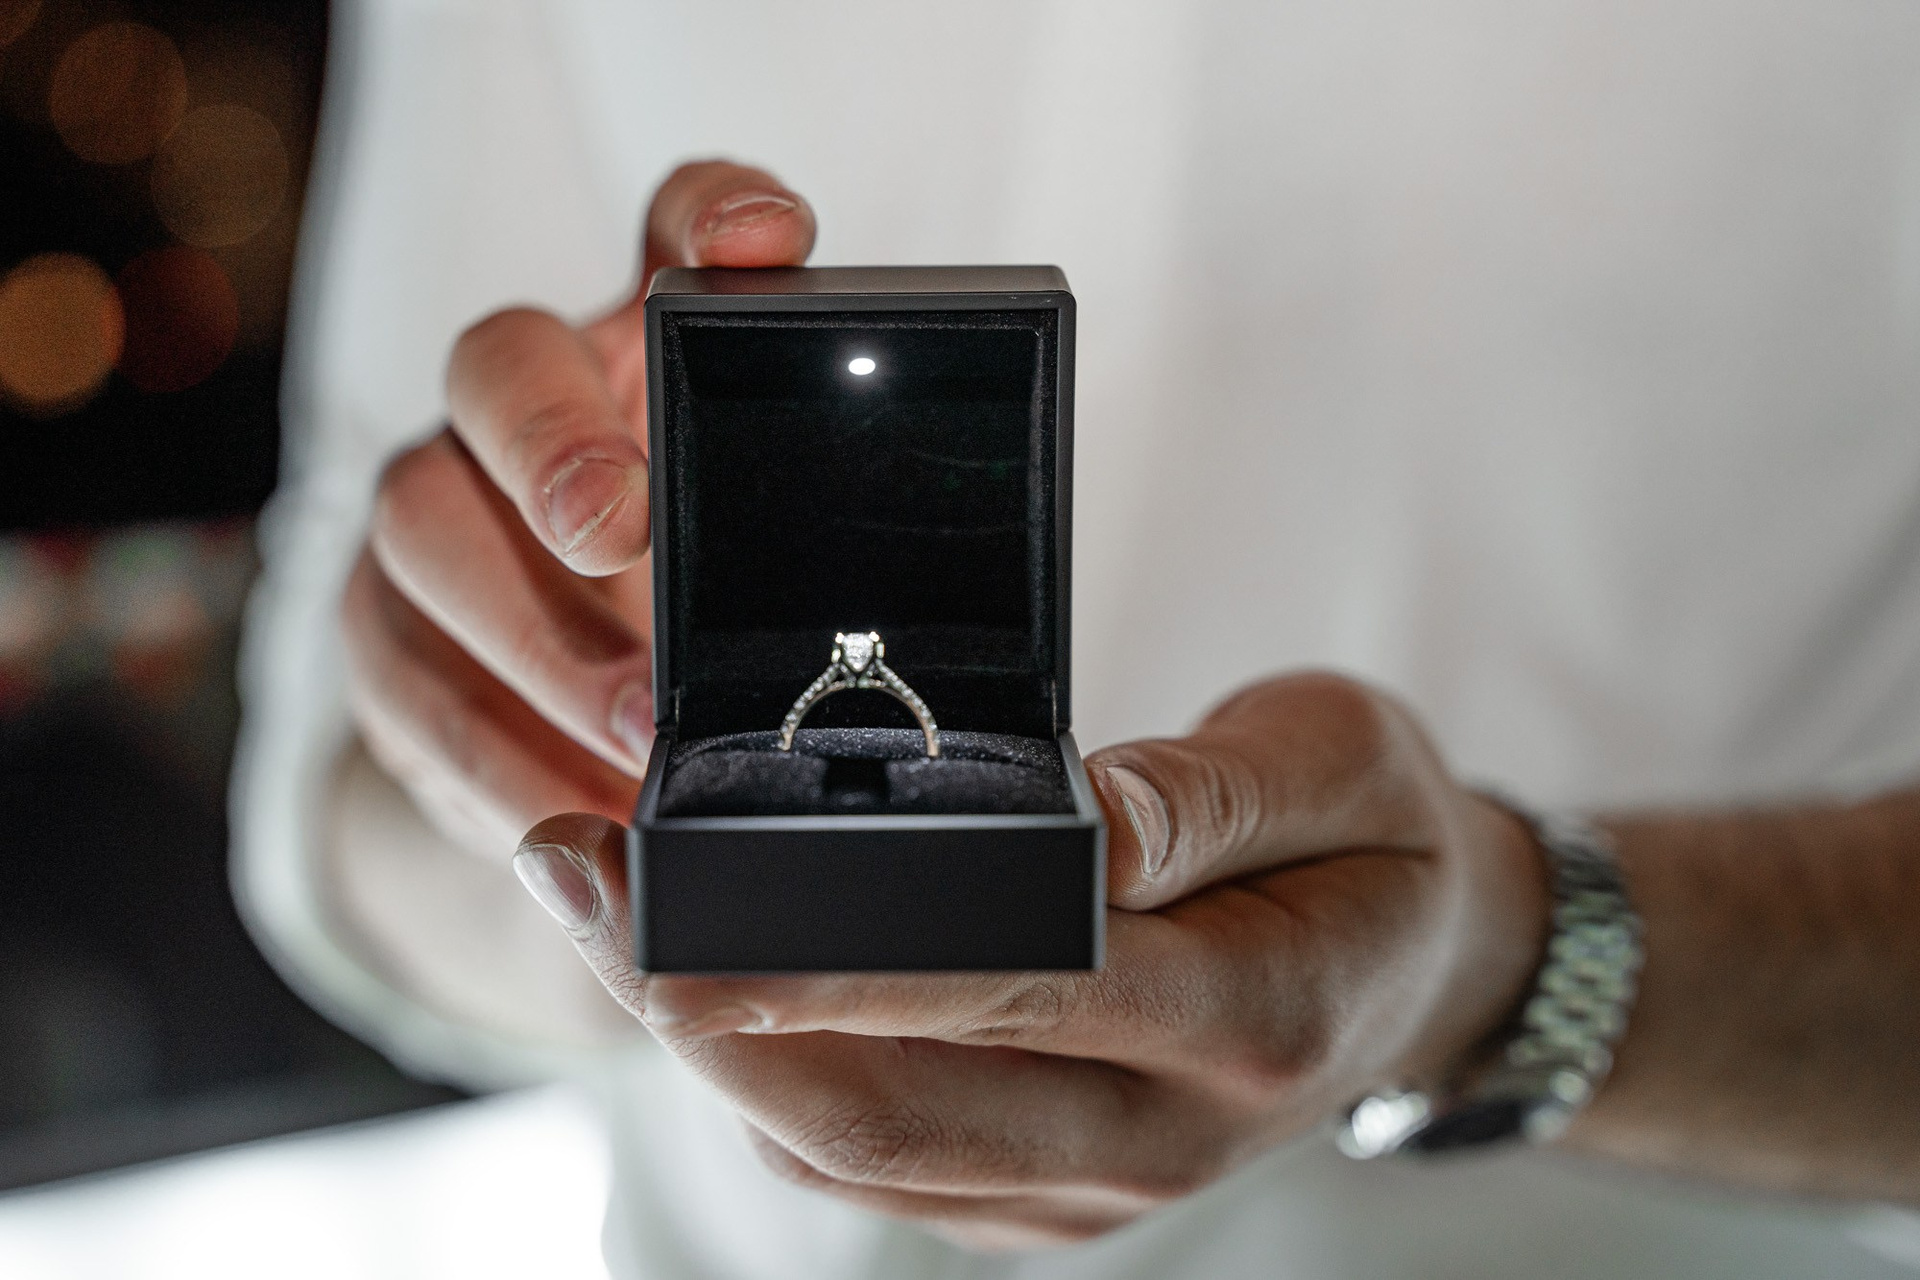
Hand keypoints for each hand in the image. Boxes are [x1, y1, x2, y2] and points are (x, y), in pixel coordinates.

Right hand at [340, 162, 816, 854]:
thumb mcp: (786, 588)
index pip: (675, 227)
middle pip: (499, 366)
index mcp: (647, 353)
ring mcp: (437, 505)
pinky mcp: (382, 627)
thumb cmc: (703, 616)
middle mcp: (526, 399)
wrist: (563, 701)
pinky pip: (403, 685)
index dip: (715, 210)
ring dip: (531, 640)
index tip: (766, 240)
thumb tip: (983, 694)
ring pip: (422, 528)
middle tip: (615, 525)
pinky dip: (489, 763)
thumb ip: (846, 576)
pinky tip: (568, 821)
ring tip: (636, 738)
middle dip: (552, 443)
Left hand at [512, 672, 1553, 1250]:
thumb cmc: (1373, 843)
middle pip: (887, 1110)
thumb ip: (1206, 795)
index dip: (828, 963)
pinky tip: (700, 989)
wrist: (1421, 971)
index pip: (1005, 991)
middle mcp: (1155, 1139)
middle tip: (581, 891)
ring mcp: (1091, 1190)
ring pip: (855, 1156)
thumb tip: (1066, 821)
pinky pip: (873, 1164)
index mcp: (1244, 1019)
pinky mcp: (1041, 1197)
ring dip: (711, 1051)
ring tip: (601, 915)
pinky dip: (768, 1086)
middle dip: (707, 1014)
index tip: (676, 913)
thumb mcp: (1339, 764)